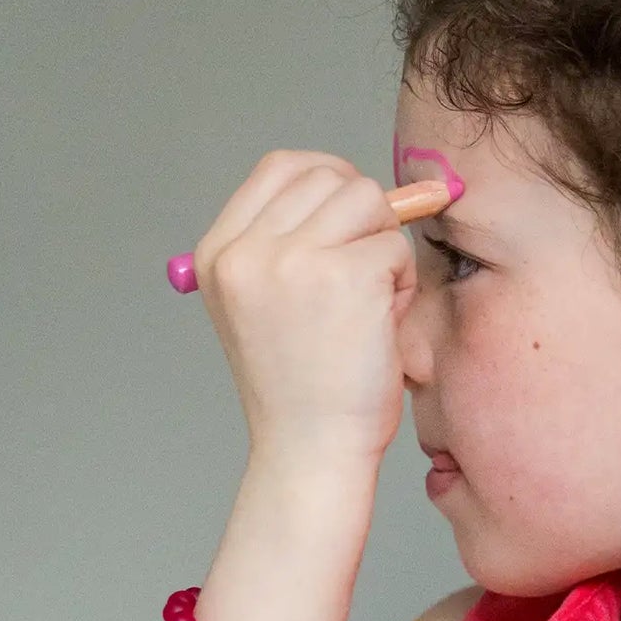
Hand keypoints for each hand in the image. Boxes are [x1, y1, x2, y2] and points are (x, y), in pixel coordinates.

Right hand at [192, 150, 421, 462]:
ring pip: (367, 200)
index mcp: (218, 254)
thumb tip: (361, 189)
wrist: (311, 452)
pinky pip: (394, 245)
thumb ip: (291, 244)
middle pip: (329, 176)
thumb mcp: (265, 306)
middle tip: (363, 281)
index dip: (329, 184)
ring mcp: (290, 260)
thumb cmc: (304, 390)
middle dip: (362, 219)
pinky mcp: (342, 275)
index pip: (282, 167)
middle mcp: (244, 252)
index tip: (350, 225)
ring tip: (371, 303)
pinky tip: (382, 326)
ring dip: (384, 247)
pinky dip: (402, 283)